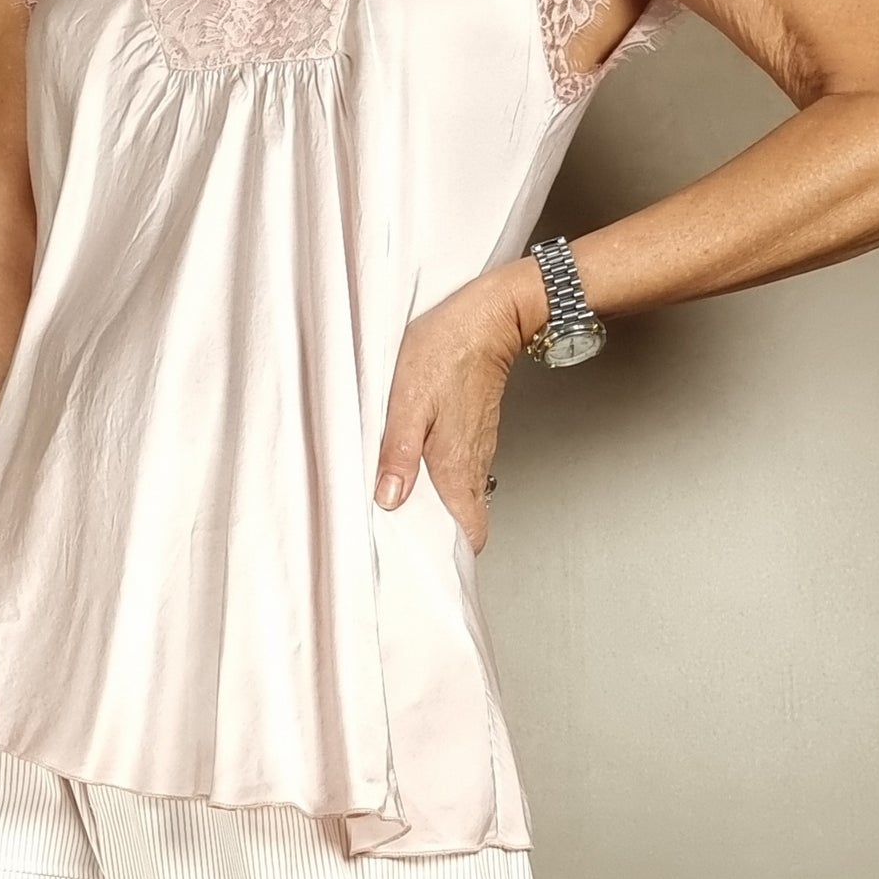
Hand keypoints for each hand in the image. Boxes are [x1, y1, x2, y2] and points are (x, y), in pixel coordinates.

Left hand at [374, 266, 527, 553]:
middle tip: (401, 543)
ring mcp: (478, 448)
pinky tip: (415, 469)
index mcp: (457, 467)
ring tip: (400, 510)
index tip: (419, 565)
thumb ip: (399, 453)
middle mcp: (473, 465)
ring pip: (462, 497)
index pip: (468, 536)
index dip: (449, 556)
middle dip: (437, 538)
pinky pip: (460, 471)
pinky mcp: (475, 430)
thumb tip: (388, 500)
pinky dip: (440, 481)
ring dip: (436, 508)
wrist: (490, 313)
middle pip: (465, 522)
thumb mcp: (408, 399)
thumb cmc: (448, 349)